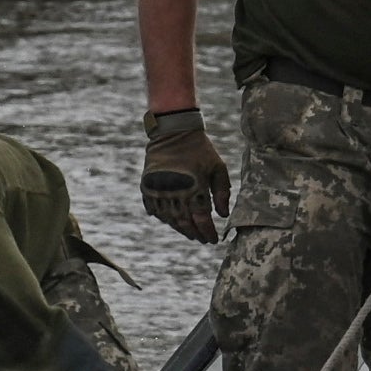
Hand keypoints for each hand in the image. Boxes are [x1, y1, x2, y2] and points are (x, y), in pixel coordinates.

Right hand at [141, 109, 228, 242]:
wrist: (173, 131)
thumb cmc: (200, 149)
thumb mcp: (218, 167)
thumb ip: (223, 192)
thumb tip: (222, 215)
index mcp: (195, 187)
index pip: (202, 219)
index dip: (208, 232)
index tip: (213, 240)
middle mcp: (176, 191)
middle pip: (185, 223)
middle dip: (195, 234)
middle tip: (202, 239)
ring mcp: (159, 190)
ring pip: (169, 219)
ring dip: (180, 229)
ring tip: (190, 232)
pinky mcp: (148, 187)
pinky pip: (155, 210)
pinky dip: (164, 218)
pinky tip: (172, 221)